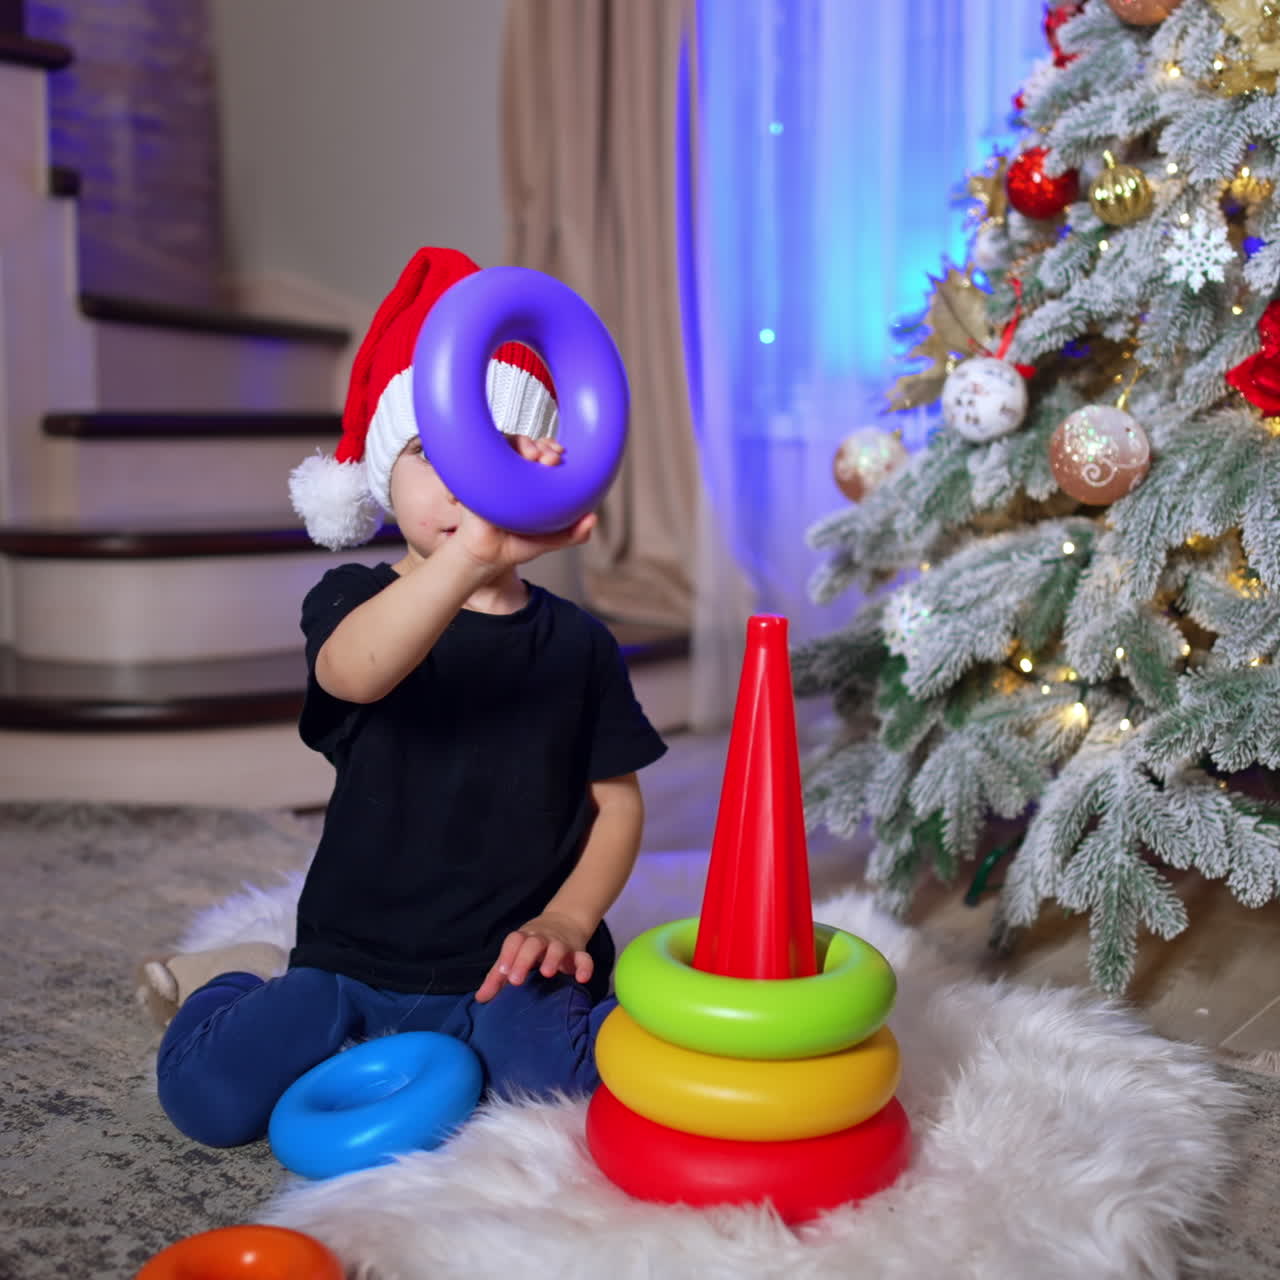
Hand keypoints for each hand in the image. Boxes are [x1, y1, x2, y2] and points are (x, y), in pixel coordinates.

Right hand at [454, 435, 595, 570]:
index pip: (542, 452)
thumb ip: (573, 533)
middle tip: (550, 458)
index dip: (551, 448)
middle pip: (522, 443)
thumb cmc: (518, 543)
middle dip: (539, 444)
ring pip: (501, 443)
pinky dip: (485, 456)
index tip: (560, 455)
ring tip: (530, 454)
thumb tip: (592, 520)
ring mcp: (490, 473)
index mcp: (530, 479)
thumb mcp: (551, 538)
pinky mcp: (472, 481)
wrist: (491, 558)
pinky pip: (475, 459)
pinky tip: (500, 468)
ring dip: (517, 442)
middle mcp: (510, 472)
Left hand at [474, 911, 593, 1002]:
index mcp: (524, 938)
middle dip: (524, 960)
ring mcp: (562, 944)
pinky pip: (584, 958)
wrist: (565, 922)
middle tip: (516, 981)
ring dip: (552, 959)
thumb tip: (480, 999)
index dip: (508, 956)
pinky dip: (585, 966)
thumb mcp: (514, 955)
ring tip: (547, 973)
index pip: (514, 941)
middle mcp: (543, 939)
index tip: (503, 974)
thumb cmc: (531, 946)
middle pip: (533, 943)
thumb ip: (497, 977)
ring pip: (558, 948)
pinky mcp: (579, 953)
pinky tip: (581, 979)